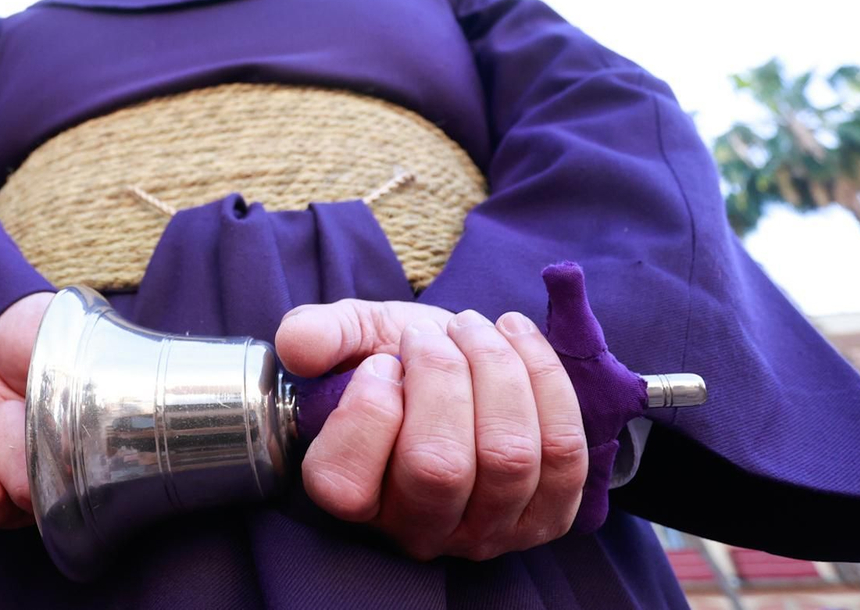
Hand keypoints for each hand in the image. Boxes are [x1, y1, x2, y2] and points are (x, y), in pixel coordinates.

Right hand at [275, 300, 588, 560]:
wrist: (461, 369)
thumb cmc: (396, 362)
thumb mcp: (348, 339)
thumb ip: (316, 335)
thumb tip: (297, 345)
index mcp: (355, 498)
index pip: (346, 483)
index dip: (367, 409)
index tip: (380, 365)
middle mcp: (419, 531)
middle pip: (439, 466)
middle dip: (441, 375)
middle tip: (429, 336)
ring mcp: (488, 531)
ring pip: (508, 456)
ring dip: (495, 368)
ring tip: (473, 329)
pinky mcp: (548, 515)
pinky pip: (563, 450)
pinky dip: (544, 377)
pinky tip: (514, 335)